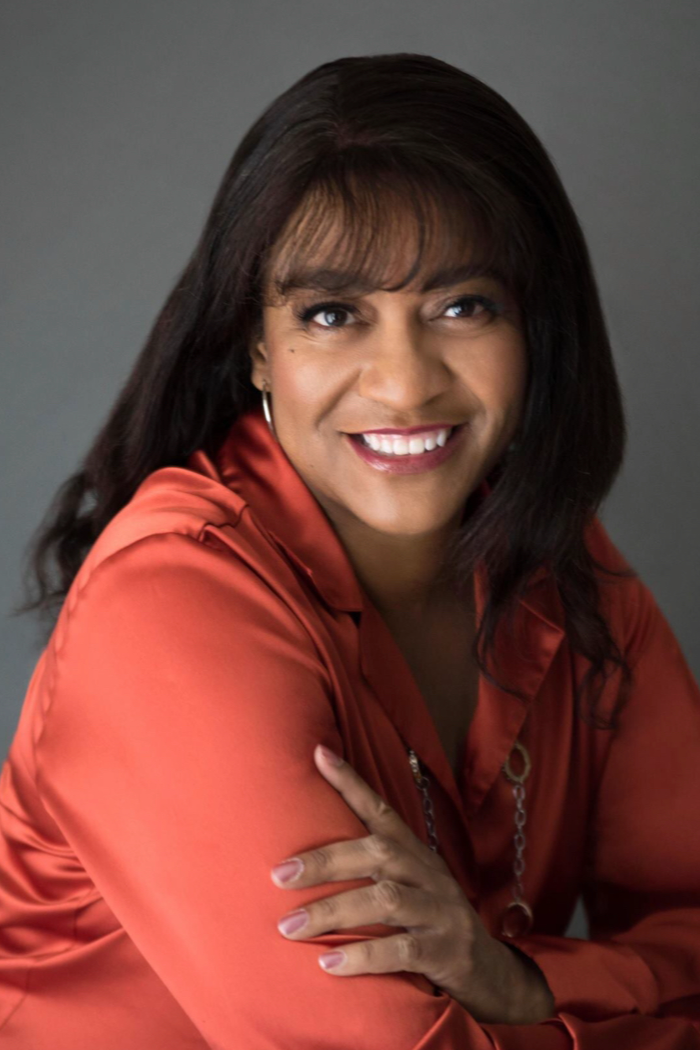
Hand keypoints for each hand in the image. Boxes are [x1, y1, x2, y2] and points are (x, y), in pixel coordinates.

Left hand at [270, 744, 553, 1024]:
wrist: (489, 971)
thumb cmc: (429, 922)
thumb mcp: (408, 885)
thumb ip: (372, 867)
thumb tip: (305, 854)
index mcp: (415, 854)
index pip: (381, 810)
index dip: (351, 782)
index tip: (319, 754)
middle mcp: (428, 874)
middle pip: (378, 853)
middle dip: (326, 860)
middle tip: (279, 874)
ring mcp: (440, 911)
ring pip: (387, 900)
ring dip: (334, 911)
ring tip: (289, 926)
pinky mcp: (446, 951)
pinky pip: (402, 950)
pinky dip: (363, 956)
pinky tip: (328, 964)